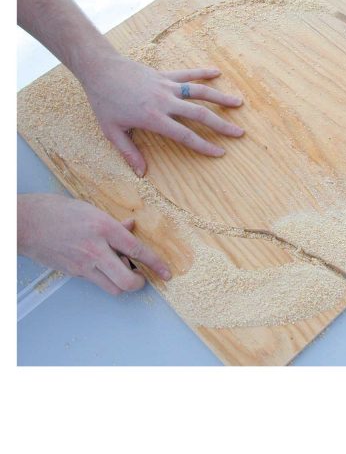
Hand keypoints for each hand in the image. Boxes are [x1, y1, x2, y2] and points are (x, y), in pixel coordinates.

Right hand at [18, 194, 171, 294]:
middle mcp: (96, 249)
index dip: (156, 264)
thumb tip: (131, 227)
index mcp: (105, 228)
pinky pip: (97, 282)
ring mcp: (84, 264)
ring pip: (113, 288)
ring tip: (124, 271)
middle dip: (140, 283)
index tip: (166, 272)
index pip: (138, 250)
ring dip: (122, 283)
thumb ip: (114, 224)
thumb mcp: (92, 210)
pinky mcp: (74, 273)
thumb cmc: (59, 212)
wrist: (27, 223)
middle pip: (127, 280)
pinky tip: (104, 266)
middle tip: (143, 277)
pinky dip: (105, 278)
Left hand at [81, 50, 244, 176]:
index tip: (220, 152)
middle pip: (200, 114)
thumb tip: (141, 173)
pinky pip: (188, 74)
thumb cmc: (104, 101)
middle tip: (239, 133)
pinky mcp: (165, 75)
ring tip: (239, 103)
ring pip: (200, 92)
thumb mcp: (112, 131)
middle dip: (221, 125)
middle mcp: (165, 102)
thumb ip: (129, 152)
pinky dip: (203, 72)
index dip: (204, 145)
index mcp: (154, 118)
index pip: (185, 135)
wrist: (100, 69)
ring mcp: (167, 86)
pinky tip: (217, 73)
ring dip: (220, 98)